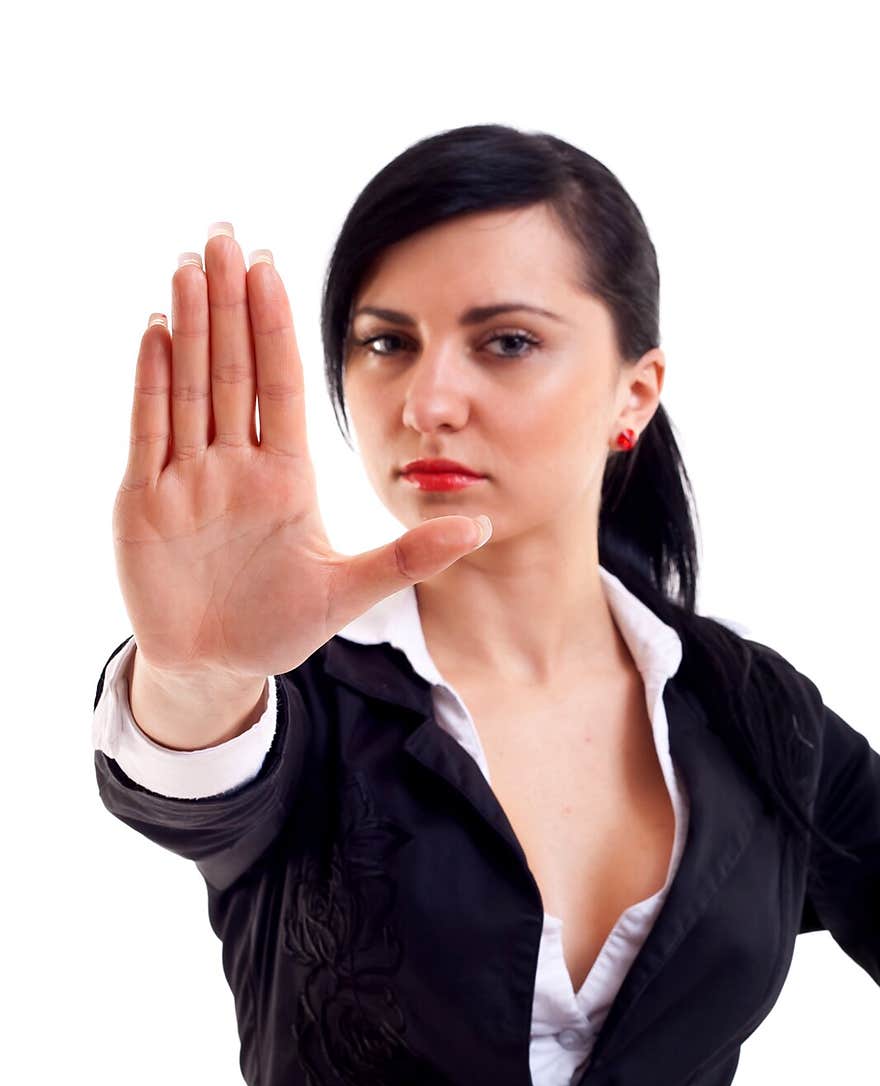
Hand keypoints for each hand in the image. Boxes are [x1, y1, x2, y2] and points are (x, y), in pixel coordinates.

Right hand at [114, 226, 490, 683]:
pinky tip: (154, 329)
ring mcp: (189, 480)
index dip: (275, 327)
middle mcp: (236, 466)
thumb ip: (409, 556)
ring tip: (188, 262)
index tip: (274, 268)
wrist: (219, 666)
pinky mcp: (146, 503)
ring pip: (188, 386)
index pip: (281, 386)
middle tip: (224, 234)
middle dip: (227, 303)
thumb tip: (482, 524)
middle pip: (231, 369)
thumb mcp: (349, 591)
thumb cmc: (280, 627)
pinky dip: (149, 381)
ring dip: (187, 325)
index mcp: (286, 478)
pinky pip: (149, 430)